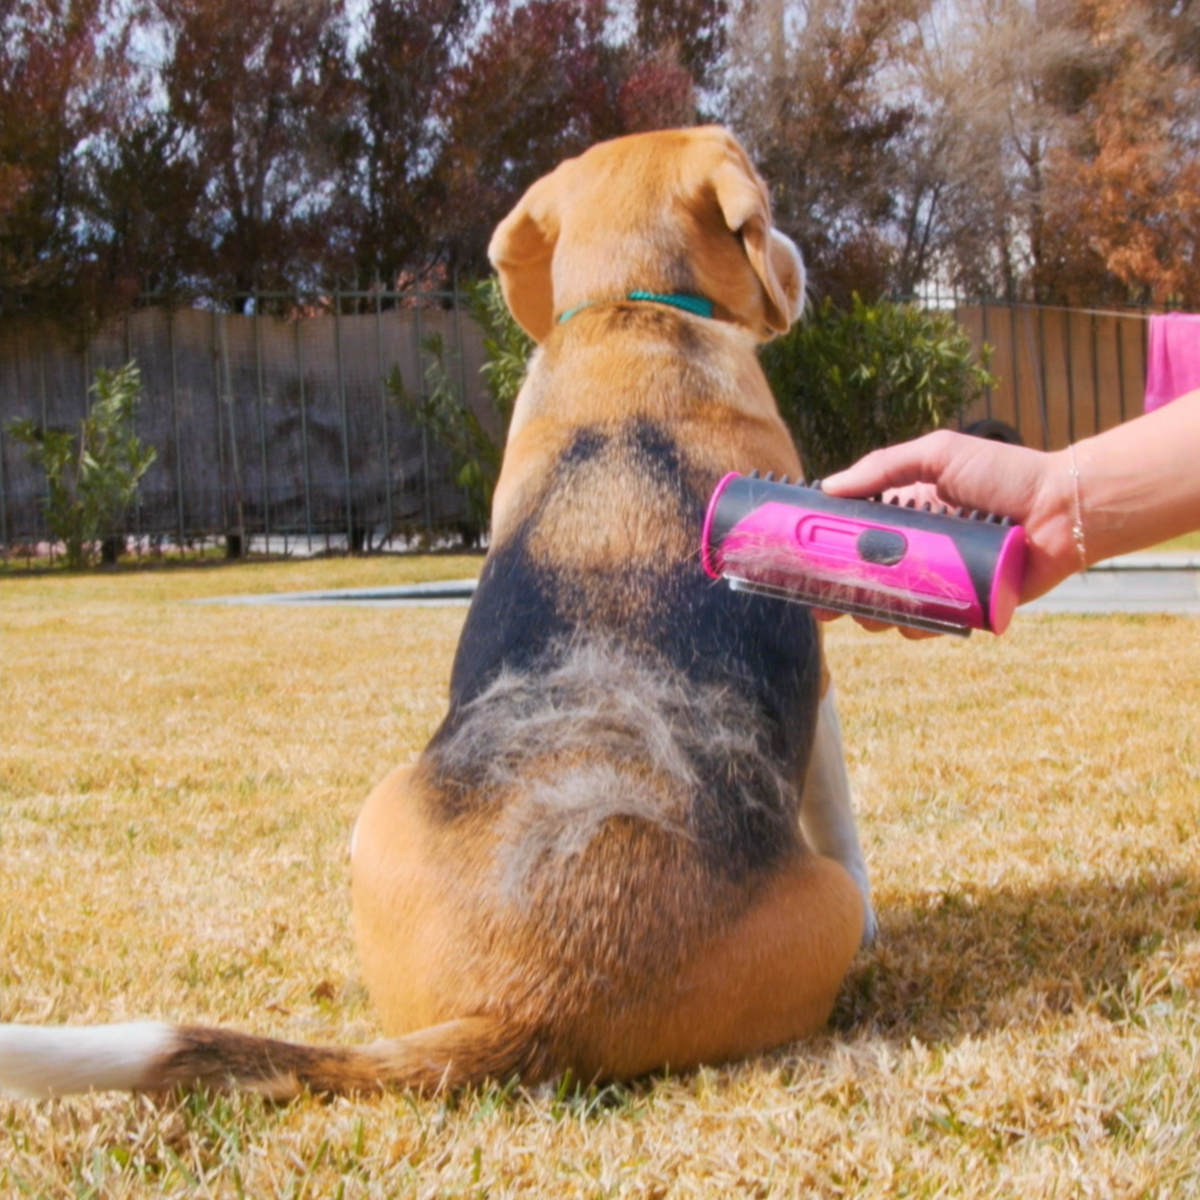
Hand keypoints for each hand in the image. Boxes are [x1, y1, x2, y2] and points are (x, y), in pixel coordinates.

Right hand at [812, 430, 1080, 634]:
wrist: (1064, 507)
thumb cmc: (1005, 473)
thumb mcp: (938, 454)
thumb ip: (883, 467)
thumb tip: (827, 487)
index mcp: (905, 518)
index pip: (852, 541)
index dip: (823, 558)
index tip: (798, 570)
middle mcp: (918, 552)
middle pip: (864, 583)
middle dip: (840, 598)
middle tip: (826, 605)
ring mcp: (941, 582)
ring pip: (891, 609)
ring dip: (875, 616)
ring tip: (874, 611)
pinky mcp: (967, 607)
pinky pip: (931, 624)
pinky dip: (917, 626)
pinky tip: (915, 620)